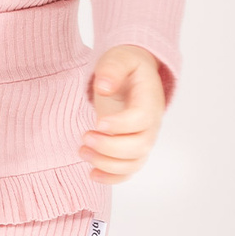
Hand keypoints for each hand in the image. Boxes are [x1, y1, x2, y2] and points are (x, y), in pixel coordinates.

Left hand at [78, 44, 164, 184]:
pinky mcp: (134, 148)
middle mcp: (152, 124)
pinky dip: (113, 177)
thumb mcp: (119, 57)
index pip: (141, 119)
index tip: (99, 122)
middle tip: (85, 137)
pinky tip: (93, 174)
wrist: (135, 73)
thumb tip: (103, 87)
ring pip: (133, 163)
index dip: (121, 125)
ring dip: (107, 164)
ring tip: (82, 151)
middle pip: (139, 146)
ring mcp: (145, 138)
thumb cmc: (126, 65)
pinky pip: (129, 170)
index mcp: (150, 100)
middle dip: (110, 147)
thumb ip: (112, 69)